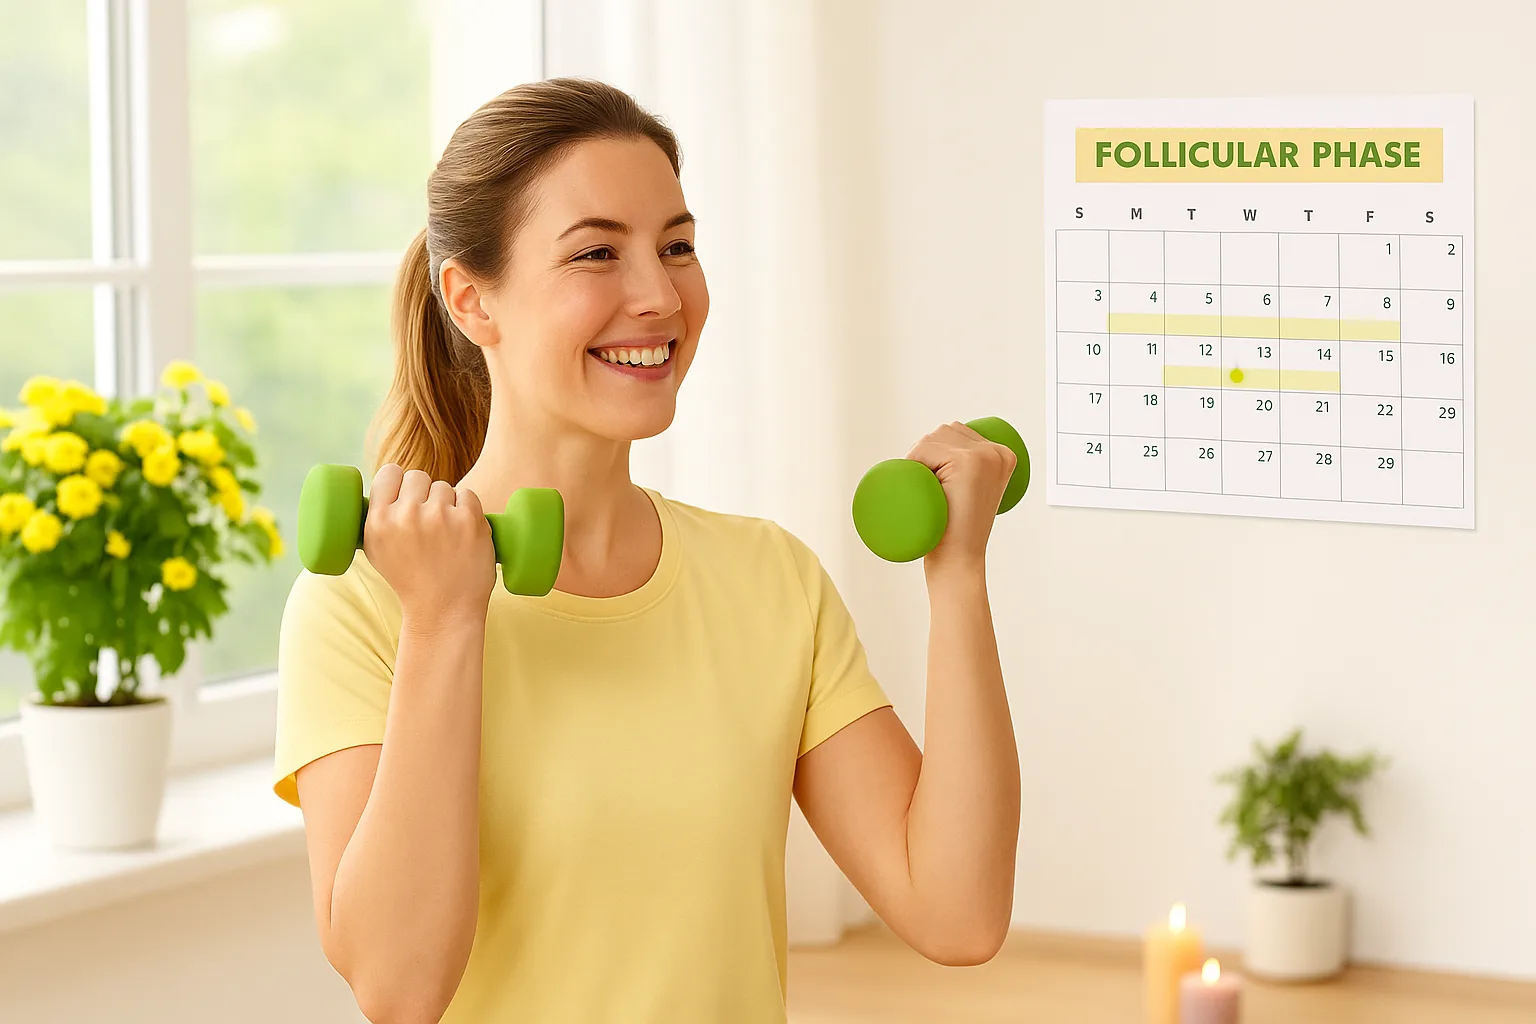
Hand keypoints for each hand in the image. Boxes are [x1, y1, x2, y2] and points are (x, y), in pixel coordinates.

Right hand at [362, 464, 495, 625]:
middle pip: (418, 476)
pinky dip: (468, 510)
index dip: (399, 481)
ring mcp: (439, 516)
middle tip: (428, 520)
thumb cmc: (410, 580)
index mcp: (379, 521)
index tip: (405, 493)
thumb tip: (385, 484)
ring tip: (444, 535)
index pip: (389, 472)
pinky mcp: (469, 520)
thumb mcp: (377, 551)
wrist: (443, 611)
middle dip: (424, 493)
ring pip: (444, 487)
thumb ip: (377, 517)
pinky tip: (462, 532)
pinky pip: (468, 495)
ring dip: (446, 504)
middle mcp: (407, 516)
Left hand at [903, 421, 1017, 570]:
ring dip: (918, 458)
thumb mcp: (969, 491)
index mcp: (1002, 455)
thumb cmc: (956, 528)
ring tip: (928, 489)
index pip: (956, 433)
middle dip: (924, 453)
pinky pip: (926, 448)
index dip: (934, 451)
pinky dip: (914, 461)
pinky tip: (921, 482)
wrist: (960, 559)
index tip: (933, 481)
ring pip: (932, 439)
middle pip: (943, 431)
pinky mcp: (969, 463)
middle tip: (927, 489)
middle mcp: (997, 452)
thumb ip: (968, 470)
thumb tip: (945, 450)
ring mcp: (984, 456)